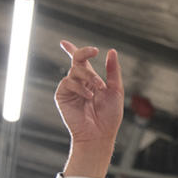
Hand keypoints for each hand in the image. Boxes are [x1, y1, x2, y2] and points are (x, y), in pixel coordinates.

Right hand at [54, 41, 123, 177]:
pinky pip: (68, 82)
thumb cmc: (109, 117)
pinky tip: (89, 96)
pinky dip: (80, 87)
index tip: (65, 42)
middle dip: (84, 52)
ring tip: (99, 88)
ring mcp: (70, 89)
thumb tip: (112, 51)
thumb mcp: (116, 91)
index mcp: (91, 80)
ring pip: (75, 70)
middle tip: (95, 51)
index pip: (79, 60)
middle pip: (77, 59)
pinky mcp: (62, 96)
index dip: (72, 49)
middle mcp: (79, 82)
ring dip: (89, 76)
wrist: (100, 135)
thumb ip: (113, 71)